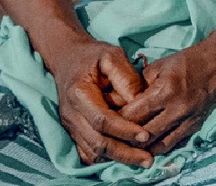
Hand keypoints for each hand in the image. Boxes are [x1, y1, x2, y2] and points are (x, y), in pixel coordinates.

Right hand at [43, 38, 153, 166]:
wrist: (67, 59)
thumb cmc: (93, 56)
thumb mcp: (112, 56)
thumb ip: (126, 78)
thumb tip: (140, 102)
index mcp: (78, 94)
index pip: (102, 120)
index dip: (124, 130)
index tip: (146, 135)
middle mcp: (71, 114)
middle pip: (97, 142)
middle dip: (124, 153)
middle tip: (149, 159)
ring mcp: (70, 125)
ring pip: (93, 151)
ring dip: (118, 158)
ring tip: (142, 160)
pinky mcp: (73, 131)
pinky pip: (87, 152)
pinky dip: (106, 158)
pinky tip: (125, 157)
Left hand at [117, 39, 215, 154]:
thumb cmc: (186, 62)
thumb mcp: (158, 66)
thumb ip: (139, 84)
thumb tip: (123, 101)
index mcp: (164, 91)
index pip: (133, 115)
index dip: (117, 120)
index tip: (108, 119)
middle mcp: (176, 110)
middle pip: (143, 134)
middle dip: (126, 137)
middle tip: (116, 134)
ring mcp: (187, 120)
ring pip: (158, 145)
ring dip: (142, 147)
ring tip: (130, 143)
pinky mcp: (195, 127)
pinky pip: (173, 145)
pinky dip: (159, 147)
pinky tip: (148, 146)